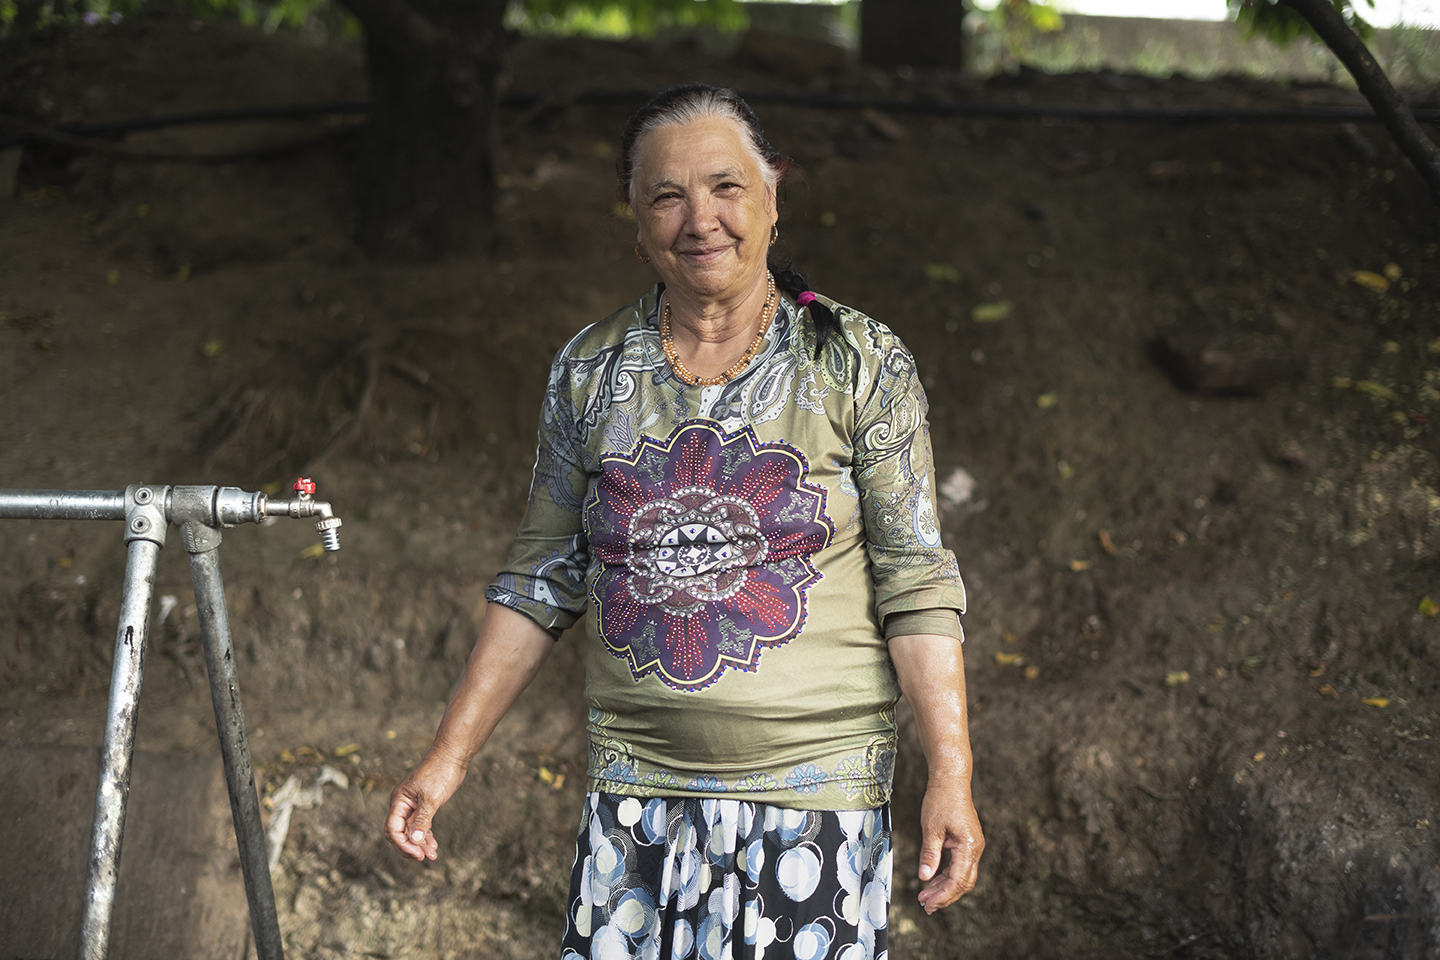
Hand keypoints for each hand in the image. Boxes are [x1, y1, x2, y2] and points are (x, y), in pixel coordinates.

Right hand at [385, 753, 467, 861]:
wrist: (452, 756)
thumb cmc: (439, 772)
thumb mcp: (431, 798)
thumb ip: (422, 820)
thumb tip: (413, 840)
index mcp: (399, 801)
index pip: (392, 830)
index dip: (403, 845)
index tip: (417, 854)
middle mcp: (403, 805)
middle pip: (400, 833)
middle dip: (411, 847)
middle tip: (425, 857)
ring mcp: (413, 805)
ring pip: (411, 831)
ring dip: (420, 844)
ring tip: (433, 855)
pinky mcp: (424, 805)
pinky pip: (420, 826)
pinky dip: (426, 836)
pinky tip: (433, 845)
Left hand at [915, 777, 983, 912]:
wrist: (951, 780)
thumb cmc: (941, 800)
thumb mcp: (931, 828)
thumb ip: (929, 854)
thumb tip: (924, 877)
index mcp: (968, 846)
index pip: (958, 880)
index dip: (943, 895)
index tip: (928, 904)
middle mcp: (975, 849)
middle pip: (963, 883)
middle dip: (945, 896)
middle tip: (925, 905)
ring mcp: (973, 846)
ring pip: (962, 876)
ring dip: (945, 888)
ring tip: (926, 896)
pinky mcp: (967, 843)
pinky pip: (960, 866)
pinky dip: (947, 876)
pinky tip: (933, 880)